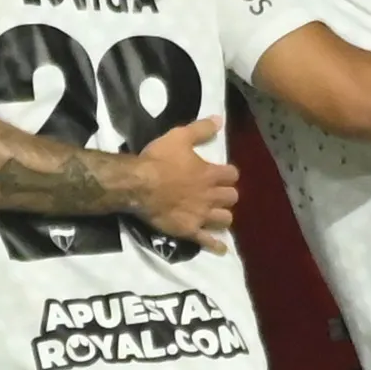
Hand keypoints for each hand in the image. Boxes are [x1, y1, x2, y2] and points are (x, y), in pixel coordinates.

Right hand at [128, 115, 237, 250]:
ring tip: (216, 214)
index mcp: (210, 173)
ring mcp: (201, 215)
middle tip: (216, 193)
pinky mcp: (190, 230)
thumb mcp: (178, 136)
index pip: (232, 174)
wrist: (138, 185)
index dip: (228, 173)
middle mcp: (210, 195)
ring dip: (222, 216)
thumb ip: (200, 129)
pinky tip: (221, 249)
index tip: (221, 173)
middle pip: (232, 197)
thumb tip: (220, 120)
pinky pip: (208, 241)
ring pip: (225, 219)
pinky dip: (216, 245)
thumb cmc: (158, 160)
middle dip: (226, 194)